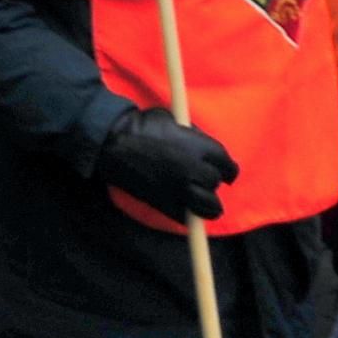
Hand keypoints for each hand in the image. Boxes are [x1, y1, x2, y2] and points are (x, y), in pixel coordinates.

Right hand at [96, 107, 237, 221]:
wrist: (111, 143)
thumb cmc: (139, 126)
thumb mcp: (171, 120)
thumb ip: (191, 135)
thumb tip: (202, 145)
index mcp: (198, 148)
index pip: (227, 163)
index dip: (227, 167)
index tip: (225, 170)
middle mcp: (195, 170)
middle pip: (216, 182)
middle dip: (212, 180)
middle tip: (204, 178)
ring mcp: (181, 190)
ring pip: (210, 206)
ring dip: (209, 203)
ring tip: (204, 200)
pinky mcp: (167, 204)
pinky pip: (188, 217)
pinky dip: (190, 214)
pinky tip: (186, 208)